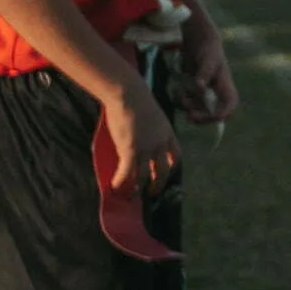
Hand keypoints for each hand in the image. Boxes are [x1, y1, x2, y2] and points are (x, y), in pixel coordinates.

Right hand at [103, 76, 180, 190]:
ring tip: (132, 194)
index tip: (165, 173)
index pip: (175, 155)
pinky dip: (121, 181)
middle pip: (163, 170)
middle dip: (158, 184)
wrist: (129, 95)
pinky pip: (127, 172)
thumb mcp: (153, 117)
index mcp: (168, 134)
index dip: (171, 167)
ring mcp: (146, 148)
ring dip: (138, 187)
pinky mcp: (131, 150)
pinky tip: (115, 186)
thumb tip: (143, 137)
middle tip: (152, 193)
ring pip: (144, 175)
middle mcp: (160, 144)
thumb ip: (152, 130)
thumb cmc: (138, 101)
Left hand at [179, 29, 241, 124]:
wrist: (199, 42)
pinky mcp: (195, 92)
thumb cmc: (208, 49)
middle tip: (190, 117)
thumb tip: (200, 87)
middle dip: (203, 118)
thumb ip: (204, 72)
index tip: (214, 117)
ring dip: (187, 106)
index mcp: (225, 85)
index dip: (225, 113)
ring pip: (198, 110)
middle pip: (214, 114)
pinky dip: (181, 100)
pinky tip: (177, 89)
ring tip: (179, 92)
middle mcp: (217, 93)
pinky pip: (187, 104)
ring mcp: (205, 93)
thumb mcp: (208, 59)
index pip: (231, 104)